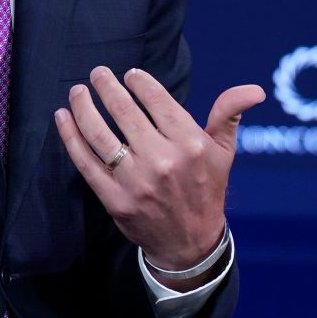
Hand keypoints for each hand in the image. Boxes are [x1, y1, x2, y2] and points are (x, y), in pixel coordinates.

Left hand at [54, 66, 264, 284]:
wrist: (190, 244)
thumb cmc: (205, 189)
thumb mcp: (223, 152)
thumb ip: (229, 114)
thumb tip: (254, 89)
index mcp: (191, 145)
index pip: (157, 100)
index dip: (139, 82)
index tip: (130, 74)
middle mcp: (163, 161)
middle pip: (124, 112)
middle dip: (106, 86)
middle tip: (97, 73)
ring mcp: (137, 181)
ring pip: (100, 134)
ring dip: (83, 107)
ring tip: (77, 91)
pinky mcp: (115, 199)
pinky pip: (85, 162)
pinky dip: (70, 136)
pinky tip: (62, 117)